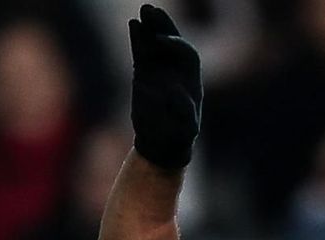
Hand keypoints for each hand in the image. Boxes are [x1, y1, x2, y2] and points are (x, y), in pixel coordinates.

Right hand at [128, 4, 201, 170]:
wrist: (162, 141)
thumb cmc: (178, 136)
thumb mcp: (186, 129)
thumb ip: (185, 112)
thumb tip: (177, 92)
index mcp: (191, 81)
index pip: (187, 55)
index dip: (177, 45)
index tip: (163, 40)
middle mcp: (176, 71)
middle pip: (172, 42)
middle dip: (164, 26)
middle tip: (152, 10)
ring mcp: (160, 70)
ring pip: (155, 43)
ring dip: (150, 27)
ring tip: (143, 11)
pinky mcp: (144, 73)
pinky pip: (141, 51)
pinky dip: (138, 38)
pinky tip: (134, 24)